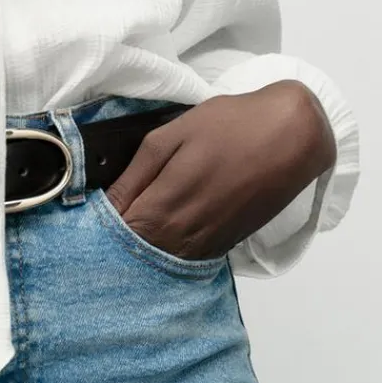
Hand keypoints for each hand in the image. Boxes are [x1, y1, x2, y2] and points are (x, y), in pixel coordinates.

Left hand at [102, 81, 336, 260]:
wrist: (294, 135)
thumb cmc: (230, 125)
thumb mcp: (172, 136)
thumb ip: (136, 175)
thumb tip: (109, 205)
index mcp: (163, 207)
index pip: (116, 235)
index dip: (100, 227)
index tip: (87, 216)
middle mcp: (183, 236)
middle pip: (137, 251)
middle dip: (118, 238)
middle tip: (109, 218)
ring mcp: (207, 243)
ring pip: (162, 257)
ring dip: (145, 244)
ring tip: (138, 219)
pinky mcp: (227, 243)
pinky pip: (188, 254)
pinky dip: (172, 244)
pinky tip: (168, 225)